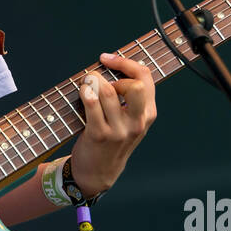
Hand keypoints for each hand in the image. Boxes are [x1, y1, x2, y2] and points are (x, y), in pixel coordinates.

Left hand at [68, 52, 157, 198]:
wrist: (99, 171)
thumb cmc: (112, 139)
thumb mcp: (130, 120)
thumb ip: (130, 97)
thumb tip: (112, 64)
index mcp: (148, 114)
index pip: (145, 77)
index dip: (125, 62)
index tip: (108, 58)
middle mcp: (137, 122)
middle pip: (134, 85)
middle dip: (115, 74)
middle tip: (101, 80)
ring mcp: (119, 130)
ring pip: (108, 91)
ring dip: (93, 81)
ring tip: (86, 83)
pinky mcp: (100, 135)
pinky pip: (92, 104)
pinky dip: (85, 92)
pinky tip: (82, 92)